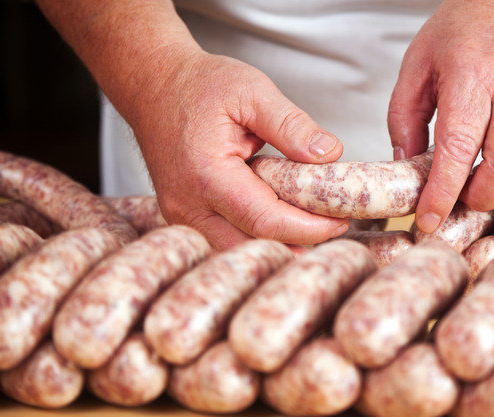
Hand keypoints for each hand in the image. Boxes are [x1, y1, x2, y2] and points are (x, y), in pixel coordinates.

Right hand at [131, 50, 349, 249]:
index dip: (309, 228)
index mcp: (207, 174)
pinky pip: (225, 241)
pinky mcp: (185, 219)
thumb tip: (328, 155)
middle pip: (252, 247)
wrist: (153, 85)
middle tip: (335, 228)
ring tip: (314, 226)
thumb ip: (291, 124)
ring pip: (237, 252)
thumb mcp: (252, 91)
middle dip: (298, 244)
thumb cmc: (199, 85)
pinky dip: (257, 239)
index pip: (266, 220)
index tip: (340, 221)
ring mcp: (182, 217)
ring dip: (278, 245)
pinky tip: (284, 222)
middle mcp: (188, 205)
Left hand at [389, 0, 493, 232]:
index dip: (443, 192)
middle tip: (461, 197)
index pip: (459, 146)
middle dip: (480, 197)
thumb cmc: (465, 32)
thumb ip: (404, 118)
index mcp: (472, 74)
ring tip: (483, 187)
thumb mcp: (417, 64)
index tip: (429, 219)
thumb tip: (407, 167)